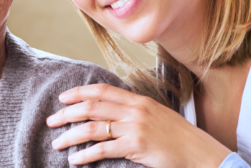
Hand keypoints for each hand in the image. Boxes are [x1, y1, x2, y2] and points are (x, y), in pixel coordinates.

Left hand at [47, 84, 231, 167]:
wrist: (199, 152)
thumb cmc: (179, 138)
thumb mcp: (158, 116)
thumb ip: (136, 112)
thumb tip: (113, 113)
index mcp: (139, 101)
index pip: (103, 91)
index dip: (79, 92)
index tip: (63, 98)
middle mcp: (135, 111)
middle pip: (92, 107)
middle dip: (67, 114)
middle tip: (51, 121)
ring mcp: (135, 128)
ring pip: (93, 128)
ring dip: (71, 136)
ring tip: (57, 143)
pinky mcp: (136, 146)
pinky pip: (103, 149)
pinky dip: (85, 155)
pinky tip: (75, 159)